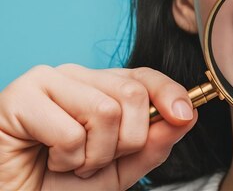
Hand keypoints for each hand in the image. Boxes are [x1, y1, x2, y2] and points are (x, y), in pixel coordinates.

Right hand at [0, 64, 196, 189]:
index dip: (169, 94)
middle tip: (96, 159)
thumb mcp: (122, 167)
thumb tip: (187, 115)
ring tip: (72, 161)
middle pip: (132, 94)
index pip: (145, 77)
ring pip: (105, 111)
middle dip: (125, 142)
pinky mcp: (21, 96)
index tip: (183, 115)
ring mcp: (48, 81)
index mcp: (101, 87)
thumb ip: (154, 143)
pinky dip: (67, 158)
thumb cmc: (62, 183)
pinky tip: (48, 157)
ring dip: (94, 154)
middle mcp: (78, 76)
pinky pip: (71, 131)